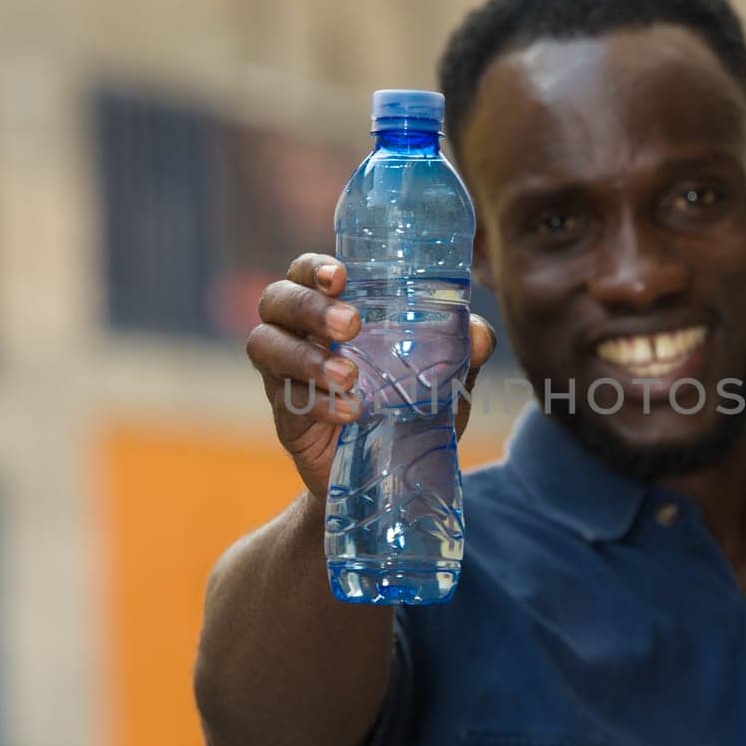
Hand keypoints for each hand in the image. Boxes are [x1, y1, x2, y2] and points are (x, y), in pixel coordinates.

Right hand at [248, 253, 496, 497]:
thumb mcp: (443, 379)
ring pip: (265, 346)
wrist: (389, 477)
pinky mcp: (285, 417)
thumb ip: (462, 352)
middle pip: (276, 301)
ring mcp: (284, 374)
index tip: (341, 276)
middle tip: (351, 326)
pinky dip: (317, 403)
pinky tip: (350, 413)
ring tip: (349, 377)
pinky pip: (285, 400)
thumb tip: (479, 333)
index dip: (314, 268)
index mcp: (330, 308)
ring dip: (306, 357)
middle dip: (310, 307)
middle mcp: (298, 333)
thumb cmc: (410, 407)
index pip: (305, 272)